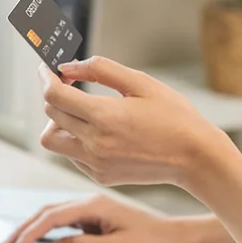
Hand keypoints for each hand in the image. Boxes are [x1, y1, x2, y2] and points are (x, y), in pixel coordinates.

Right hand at [0, 195, 192, 242]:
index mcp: (93, 205)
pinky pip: (64, 220)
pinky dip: (47, 229)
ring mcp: (91, 208)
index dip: (30, 234)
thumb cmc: (149, 242)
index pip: (51, 218)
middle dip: (23, 229)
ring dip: (33, 228)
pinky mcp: (94, 216)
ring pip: (53, 215)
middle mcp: (89, 202)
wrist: (171, 236)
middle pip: (47, 212)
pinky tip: (39, 239)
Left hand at [37, 57, 239, 189]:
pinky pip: (72, 156)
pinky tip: (98, 131)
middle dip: (52, 95)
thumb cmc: (174, 117)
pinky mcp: (100, 176)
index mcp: (104, 116)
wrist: (195, 158)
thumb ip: (101, 70)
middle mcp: (94, 143)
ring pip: (53, 141)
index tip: (46, 68)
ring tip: (79, 112)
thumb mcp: (141, 83)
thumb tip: (69, 66)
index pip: (55, 95)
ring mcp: (95, 163)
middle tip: (66, 84)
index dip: (45, 77)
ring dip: (58, 122)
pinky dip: (75, 140)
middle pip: (50, 116)